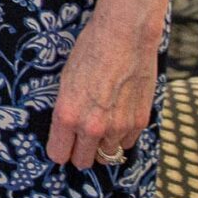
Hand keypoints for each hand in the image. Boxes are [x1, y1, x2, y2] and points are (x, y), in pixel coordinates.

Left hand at [47, 9, 156, 169]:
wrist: (125, 35)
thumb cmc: (91, 51)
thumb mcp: (66, 81)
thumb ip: (67, 110)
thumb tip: (67, 130)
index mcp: (67, 115)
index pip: (58, 155)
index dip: (60, 150)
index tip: (63, 145)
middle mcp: (91, 126)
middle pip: (83, 162)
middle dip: (80, 152)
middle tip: (82, 139)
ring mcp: (118, 127)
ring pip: (107, 155)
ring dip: (103, 144)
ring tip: (103, 123)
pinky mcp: (139, 121)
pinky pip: (128, 142)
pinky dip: (123, 135)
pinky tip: (120, 115)